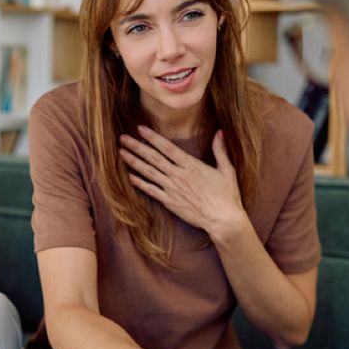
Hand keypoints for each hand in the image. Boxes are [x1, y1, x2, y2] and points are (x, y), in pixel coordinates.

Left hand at [119, 127, 243, 235]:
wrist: (223, 219)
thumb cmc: (227, 195)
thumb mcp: (226, 170)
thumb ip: (220, 150)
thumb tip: (220, 132)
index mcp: (191, 165)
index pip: (167, 147)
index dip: (152, 137)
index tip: (140, 129)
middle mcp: (178, 175)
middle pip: (153, 157)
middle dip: (137, 146)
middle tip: (122, 138)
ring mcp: (172, 188)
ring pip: (149, 172)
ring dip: (134, 162)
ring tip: (121, 153)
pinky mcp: (170, 202)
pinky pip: (151, 191)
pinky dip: (140, 183)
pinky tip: (129, 177)